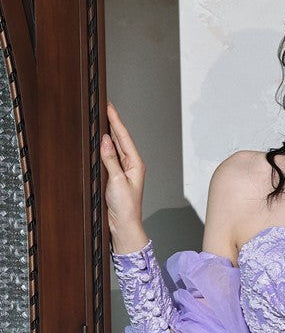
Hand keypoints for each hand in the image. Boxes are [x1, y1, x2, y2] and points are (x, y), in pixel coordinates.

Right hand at [100, 102, 147, 250]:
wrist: (123, 225)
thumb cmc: (126, 207)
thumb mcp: (117, 181)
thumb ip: (111, 159)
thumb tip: (105, 140)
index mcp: (136, 164)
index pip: (124, 137)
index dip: (116, 121)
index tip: (109, 107)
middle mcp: (131, 165)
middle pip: (120, 140)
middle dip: (113, 123)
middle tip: (104, 107)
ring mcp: (124, 171)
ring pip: (115, 148)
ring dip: (109, 134)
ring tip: (101, 119)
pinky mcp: (116, 177)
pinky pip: (110, 158)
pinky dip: (105, 148)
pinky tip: (100, 142)